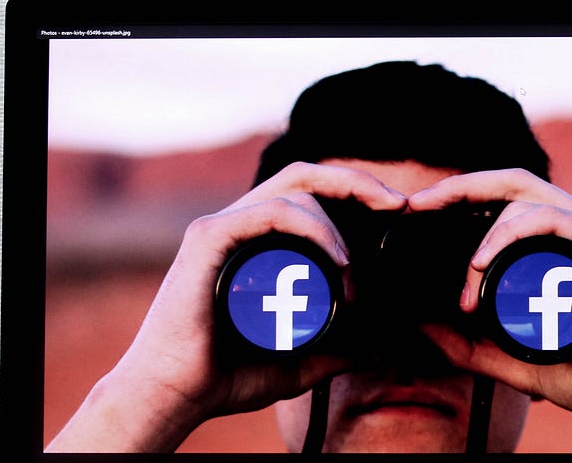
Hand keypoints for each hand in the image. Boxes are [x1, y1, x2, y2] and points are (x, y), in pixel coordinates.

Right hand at [47, 162, 405, 451]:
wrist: (173, 395)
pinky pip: (269, 211)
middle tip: (397, 204)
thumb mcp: (294, 363)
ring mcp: (221, 228)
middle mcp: (238, 225)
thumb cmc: (222, 376)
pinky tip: (337, 258)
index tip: (396, 212)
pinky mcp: (208, 239)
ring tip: (353, 271)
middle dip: (356, 181)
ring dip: (337, 225)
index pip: (309, 195)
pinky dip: (311, 226)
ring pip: (293, 192)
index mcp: (255, 242)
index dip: (353, 193)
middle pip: (304, 176)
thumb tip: (373, 350)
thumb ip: (331, 354)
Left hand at [410, 169, 571, 452]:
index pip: (504, 200)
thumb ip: (472, 347)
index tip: (414, 213)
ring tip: (463, 280)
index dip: (458, 197)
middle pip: (511, 183)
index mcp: (561, 245)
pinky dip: (510, 233)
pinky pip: (553, 219)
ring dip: (482, 233)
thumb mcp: (516, 363)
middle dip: (457, 187)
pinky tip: (482, 262)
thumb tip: (423, 328)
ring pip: (526, 199)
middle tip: (415, 206)